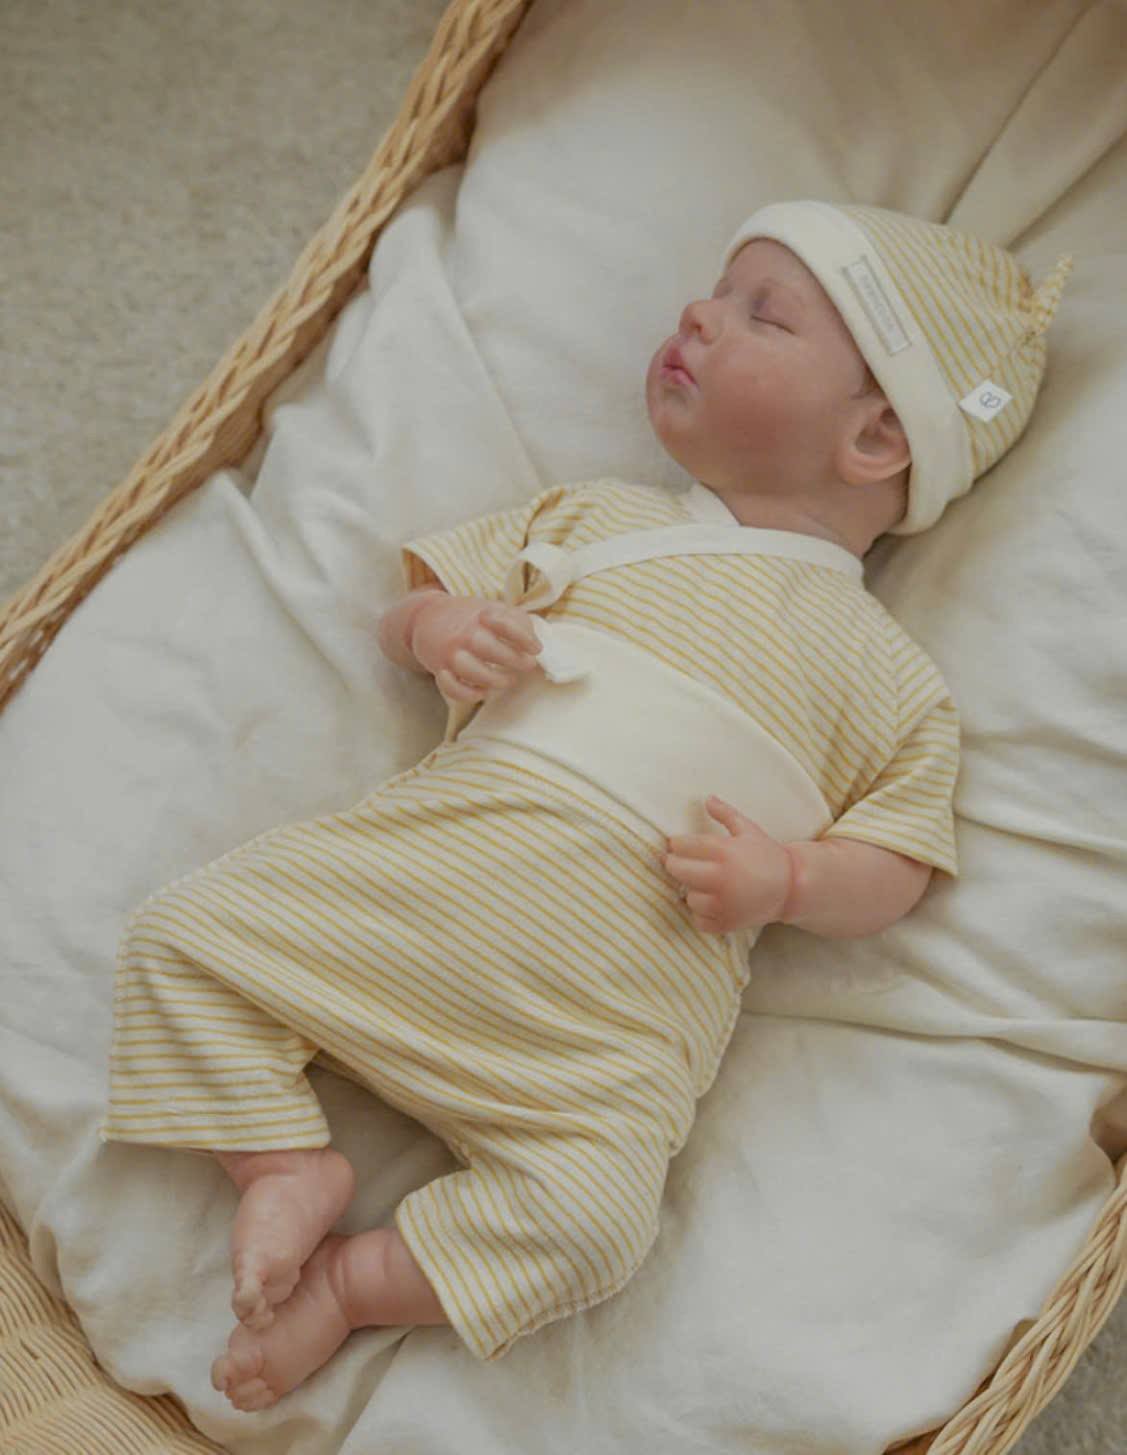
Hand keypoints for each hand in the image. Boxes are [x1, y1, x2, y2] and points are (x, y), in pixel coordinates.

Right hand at [410, 594, 541, 702]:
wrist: (426, 616)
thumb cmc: (469, 617)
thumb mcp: (493, 609)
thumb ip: (517, 622)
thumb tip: (535, 646)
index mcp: (481, 615)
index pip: (504, 624)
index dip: (524, 638)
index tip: (536, 649)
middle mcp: (465, 633)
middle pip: (489, 649)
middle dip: (513, 660)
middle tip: (527, 665)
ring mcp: (451, 651)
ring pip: (470, 670)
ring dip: (493, 680)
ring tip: (508, 680)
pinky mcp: (440, 668)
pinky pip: (452, 688)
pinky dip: (468, 694)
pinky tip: (483, 691)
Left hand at [662, 796, 793, 934]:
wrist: (791, 887)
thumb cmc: (767, 855)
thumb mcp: (749, 829)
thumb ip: (725, 813)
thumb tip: (706, 798)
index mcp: (725, 852)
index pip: (684, 846)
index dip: (676, 844)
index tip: (675, 844)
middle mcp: (722, 879)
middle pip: (678, 870)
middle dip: (673, 864)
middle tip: (675, 862)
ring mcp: (724, 904)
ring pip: (688, 897)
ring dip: (691, 891)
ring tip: (701, 884)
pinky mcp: (727, 923)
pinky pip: (699, 920)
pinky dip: (702, 914)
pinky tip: (711, 903)